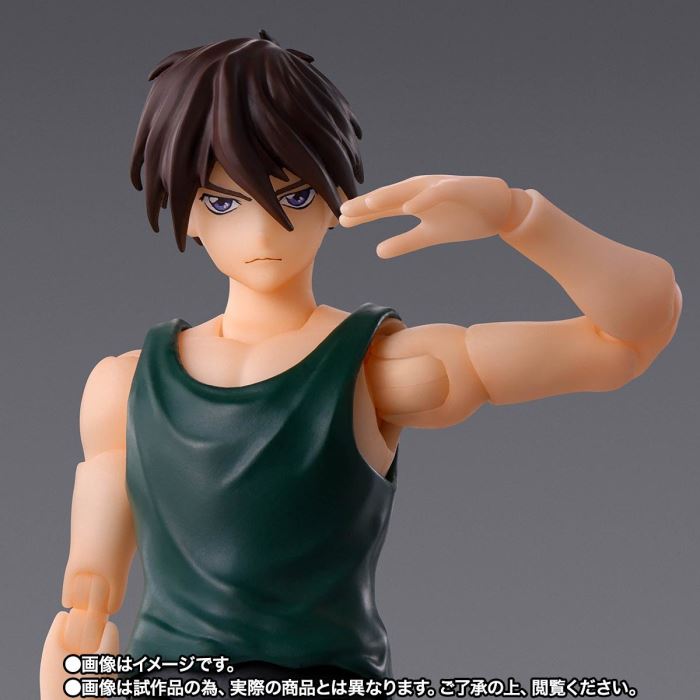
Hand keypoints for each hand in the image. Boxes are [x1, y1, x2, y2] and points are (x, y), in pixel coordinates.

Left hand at [339, 175, 512, 257]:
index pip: (383, 207)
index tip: (341, 221)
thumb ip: (405, 242)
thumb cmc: (463, 218)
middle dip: (367, 204)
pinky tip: (408, 207)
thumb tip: (378, 251)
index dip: (363, 214)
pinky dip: (423, 199)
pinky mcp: (458, 188)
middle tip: (344, 211)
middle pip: (390, 197)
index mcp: (414, 201)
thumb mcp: (430, 235)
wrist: (499, 208)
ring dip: (389, 196)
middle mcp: (421, 191)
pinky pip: (438, 193)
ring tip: (368, 203)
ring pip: (409, 191)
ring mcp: (439, 187)